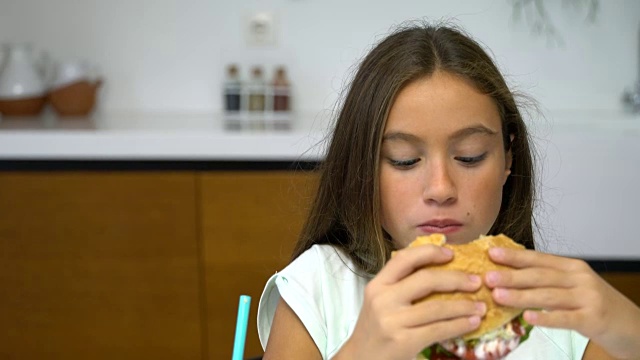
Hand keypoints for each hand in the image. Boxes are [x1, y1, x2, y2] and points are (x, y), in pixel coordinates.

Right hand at [335, 245, 485, 359]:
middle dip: (456, 279)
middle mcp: (383, 299)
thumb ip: (401, 284)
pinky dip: (459, 325)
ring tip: (481, 306)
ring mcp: (393, 321)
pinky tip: (472, 323)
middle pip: (426, 280)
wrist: (361, 359)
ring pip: (437, 307)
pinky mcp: (404, 341)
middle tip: (476, 281)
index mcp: (378, 285)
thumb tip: (439, 266)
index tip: (451, 253)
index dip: (429, 252)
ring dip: (464, 306)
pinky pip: (439, 330)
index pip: (404, 259)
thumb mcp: (380, 301)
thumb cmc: (376, 328)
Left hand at [485, 247, 639, 359]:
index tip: (491, 253)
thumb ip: (548, 281)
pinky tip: (528, 317)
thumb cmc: (596, 305)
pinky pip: (565, 318)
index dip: (514, 256)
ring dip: (521, 295)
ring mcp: (588, 298)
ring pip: (548, 295)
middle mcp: (580, 278)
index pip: (539, 259)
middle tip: (487, 276)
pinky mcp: (593, 319)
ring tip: (498, 295)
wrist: (633, 326)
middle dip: (512, 275)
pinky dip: (546, 317)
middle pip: (540, 276)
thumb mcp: (574, 286)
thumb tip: (510, 277)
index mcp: (573, 267)